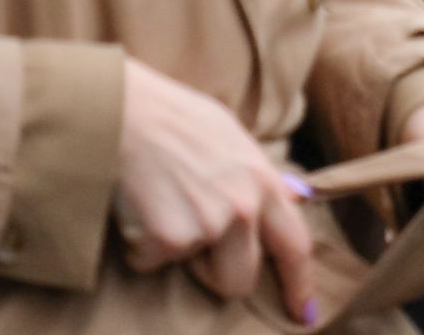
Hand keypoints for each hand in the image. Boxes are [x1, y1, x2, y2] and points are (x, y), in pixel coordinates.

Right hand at [114, 58, 316, 322]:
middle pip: (240, 278)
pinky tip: (135, 204)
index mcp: (262, 180)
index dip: (299, 284)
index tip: (303, 312)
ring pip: (196, 275)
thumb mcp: (230, 135)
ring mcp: (207, 226)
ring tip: (161, 204)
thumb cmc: (171, 117)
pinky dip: (140, 245)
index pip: (295, 245)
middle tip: (190, 237)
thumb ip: (260, 174)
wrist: (120, 109)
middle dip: (218, 273)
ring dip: (179, 254)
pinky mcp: (167, 240)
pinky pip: (151, 263)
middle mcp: (242, 208)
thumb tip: (296, 197)